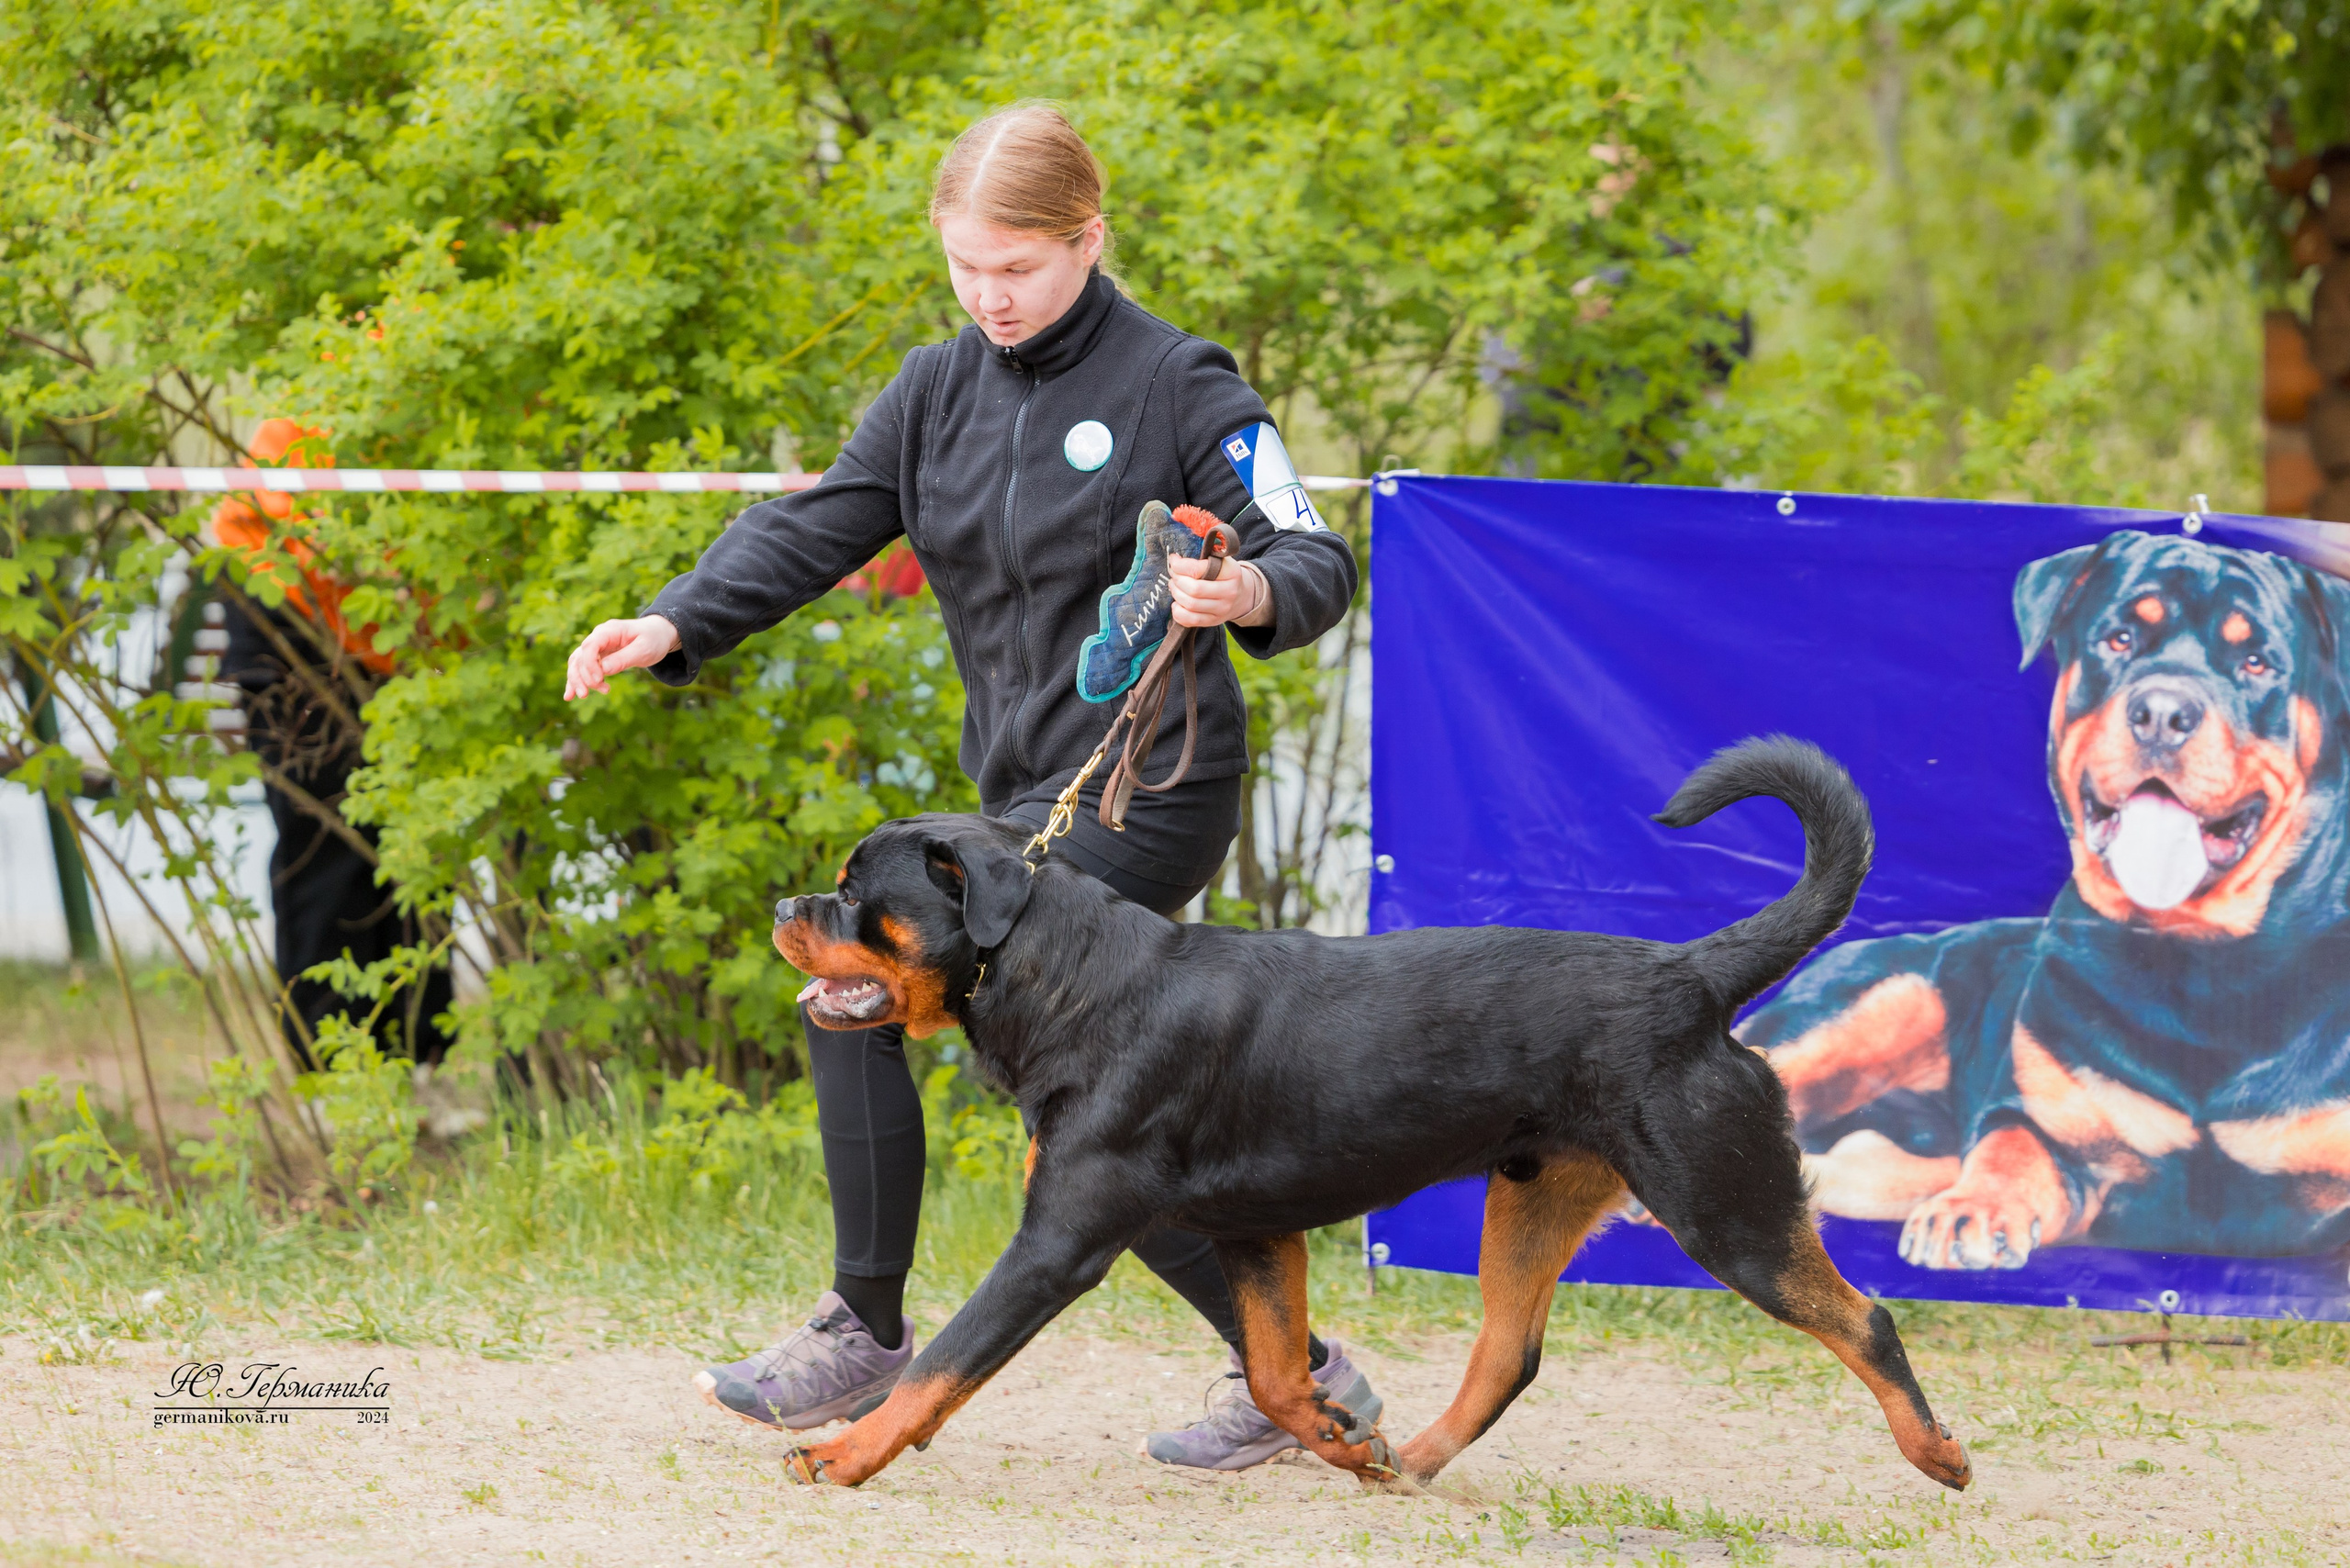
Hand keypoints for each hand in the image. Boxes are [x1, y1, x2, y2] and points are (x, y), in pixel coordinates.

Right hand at [563, 615, 680, 699]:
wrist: (657, 635)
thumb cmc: (653, 640)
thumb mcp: (644, 649)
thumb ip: (624, 659)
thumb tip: (604, 670)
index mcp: (610, 631)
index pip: (590, 645)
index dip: (590, 664)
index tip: (598, 680)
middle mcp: (599, 637)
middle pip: (580, 656)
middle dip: (582, 676)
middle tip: (591, 693)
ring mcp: (597, 647)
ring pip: (578, 663)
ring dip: (578, 680)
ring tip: (584, 696)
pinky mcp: (598, 657)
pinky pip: (583, 668)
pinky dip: (577, 681)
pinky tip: (570, 696)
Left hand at [1168, 556, 1271, 629]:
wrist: (1241, 595)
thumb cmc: (1224, 574)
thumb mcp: (1221, 560)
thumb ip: (1202, 556)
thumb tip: (1176, 559)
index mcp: (1231, 572)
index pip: (1199, 569)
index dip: (1180, 565)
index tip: (1174, 560)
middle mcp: (1229, 592)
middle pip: (1194, 589)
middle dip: (1177, 580)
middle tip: (1173, 575)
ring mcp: (1222, 609)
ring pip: (1190, 604)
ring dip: (1176, 594)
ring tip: (1175, 586)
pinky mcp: (1214, 621)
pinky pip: (1190, 620)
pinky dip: (1178, 611)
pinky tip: (1178, 603)